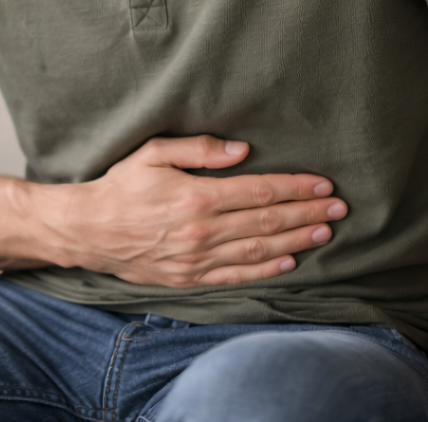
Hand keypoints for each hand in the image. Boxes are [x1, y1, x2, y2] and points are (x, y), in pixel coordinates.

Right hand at [49, 135, 346, 286]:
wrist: (88, 230)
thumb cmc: (120, 186)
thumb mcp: (152, 152)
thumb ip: (197, 149)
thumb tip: (241, 150)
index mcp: (196, 197)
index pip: (259, 192)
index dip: (294, 188)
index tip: (322, 184)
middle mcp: (202, 231)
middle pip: (267, 222)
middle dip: (307, 213)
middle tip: (339, 207)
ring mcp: (197, 259)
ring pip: (259, 251)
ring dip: (297, 241)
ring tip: (325, 232)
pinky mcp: (190, 279)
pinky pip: (237, 276)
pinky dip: (267, 270)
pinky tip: (290, 263)